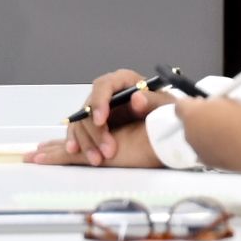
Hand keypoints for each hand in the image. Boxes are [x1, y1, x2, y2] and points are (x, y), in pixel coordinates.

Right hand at [30, 71, 164, 167]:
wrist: (164, 123)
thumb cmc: (164, 111)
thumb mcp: (165, 104)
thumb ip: (153, 100)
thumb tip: (137, 98)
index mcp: (122, 81)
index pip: (103, 86)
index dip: (99, 102)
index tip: (102, 121)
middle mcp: (107, 93)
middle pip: (89, 108)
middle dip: (95, 131)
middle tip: (107, 150)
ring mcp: (97, 108)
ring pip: (81, 122)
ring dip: (87, 141)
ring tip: (97, 159)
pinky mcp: (93, 123)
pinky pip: (78, 130)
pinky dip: (76, 141)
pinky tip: (75, 151)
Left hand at [173, 97, 240, 175]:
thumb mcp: (230, 100)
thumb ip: (214, 103)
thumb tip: (212, 104)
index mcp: (192, 114)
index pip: (180, 105)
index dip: (192, 104)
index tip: (202, 103)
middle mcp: (190, 133)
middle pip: (189, 124)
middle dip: (200, 120)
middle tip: (219, 117)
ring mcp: (197, 150)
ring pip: (197, 139)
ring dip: (208, 135)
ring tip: (230, 133)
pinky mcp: (208, 163)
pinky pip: (206, 151)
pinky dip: (215, 148)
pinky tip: (230, 145)